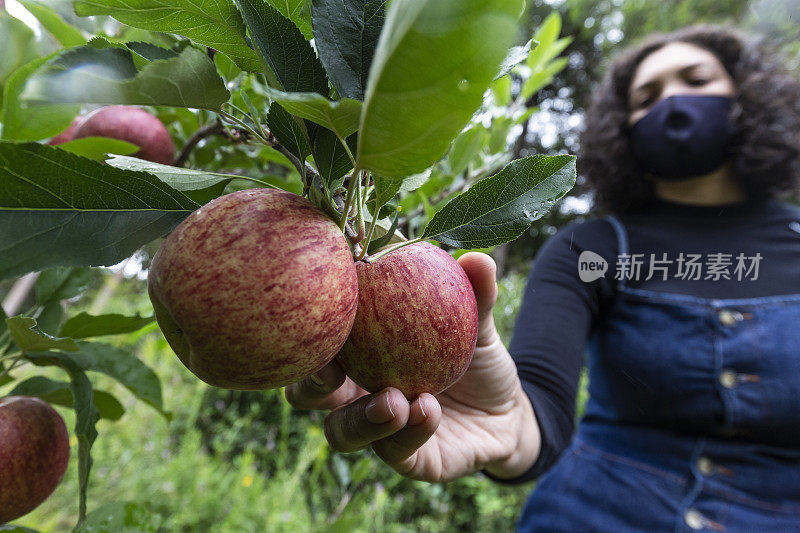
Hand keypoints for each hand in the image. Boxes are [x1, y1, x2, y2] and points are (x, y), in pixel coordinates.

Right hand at [285, 252, 539, 481]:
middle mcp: (355, 395)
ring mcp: (375, 431)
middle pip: (306, 394)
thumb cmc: (475, 358)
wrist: (507, 412)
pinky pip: (396, 452)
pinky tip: (427, 410)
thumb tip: (477, 259)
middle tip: (333, 370)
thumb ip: (476, 296)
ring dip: (361, 417)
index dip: (310, 332)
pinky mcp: (405, 461)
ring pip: (342, 432)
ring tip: (393, 399)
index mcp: (358, 355)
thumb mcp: (479, 325)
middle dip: (310, 383)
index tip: (320, 311)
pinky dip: (409, 431)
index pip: (320, 344)